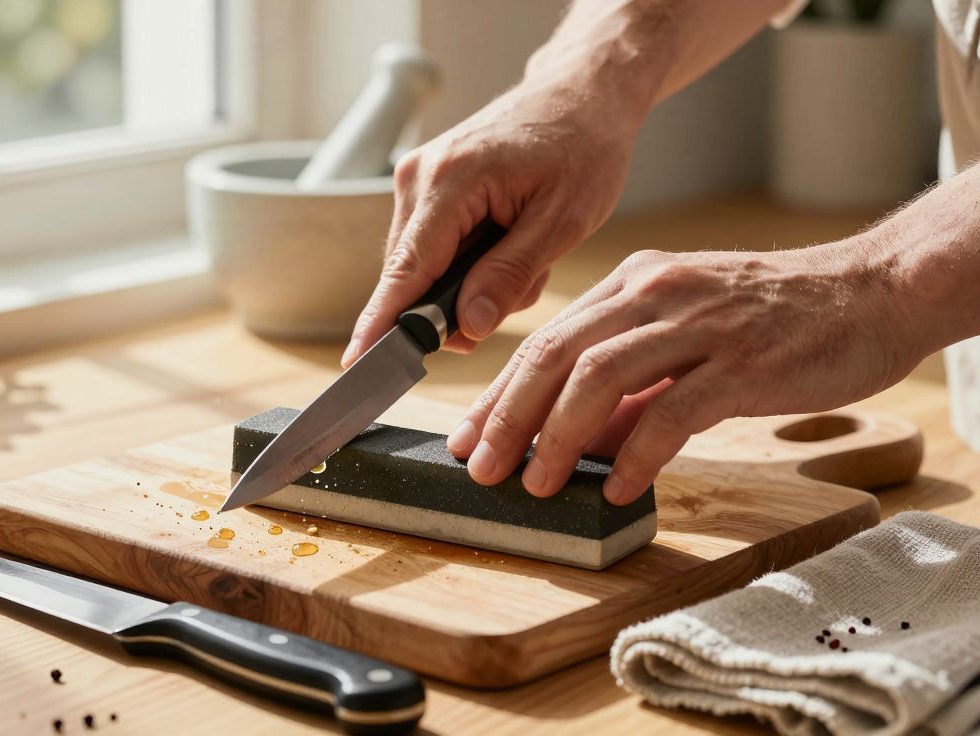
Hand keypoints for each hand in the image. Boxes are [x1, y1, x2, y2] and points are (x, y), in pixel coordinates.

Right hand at [341, 75, 643, 366]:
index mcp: (452, 180)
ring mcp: (416, 179)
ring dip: (469, 282)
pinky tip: (507, 243)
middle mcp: (419, 177)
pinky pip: (430, 248)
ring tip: (524, 254)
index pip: (406, 270)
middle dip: (457, 305)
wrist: (581, 94)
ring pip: (422, 267)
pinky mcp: (424, 185)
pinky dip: (467, 261)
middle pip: (411, 276)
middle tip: (521, 290)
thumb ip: (511, 275)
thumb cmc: (583, 148)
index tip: (357, 364)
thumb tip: (468, 327)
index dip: (382, 323)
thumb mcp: (565, 220)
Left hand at [445, 242, 919, 503]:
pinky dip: (639, 453)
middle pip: (555, 355)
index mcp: (634, 285)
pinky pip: (673, 410)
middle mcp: (654, 295)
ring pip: (600, 377)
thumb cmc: (776, 319)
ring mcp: (698, 325)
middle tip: (481, 467)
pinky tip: (621, 488)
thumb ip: (632, 386)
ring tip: (539, 485)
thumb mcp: (687, 336)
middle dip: (508, 417)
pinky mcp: (743, 361)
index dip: (499, 394)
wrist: (872, 290)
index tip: (467, 437)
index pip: (546, 340)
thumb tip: (579, 442)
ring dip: (559, 437)